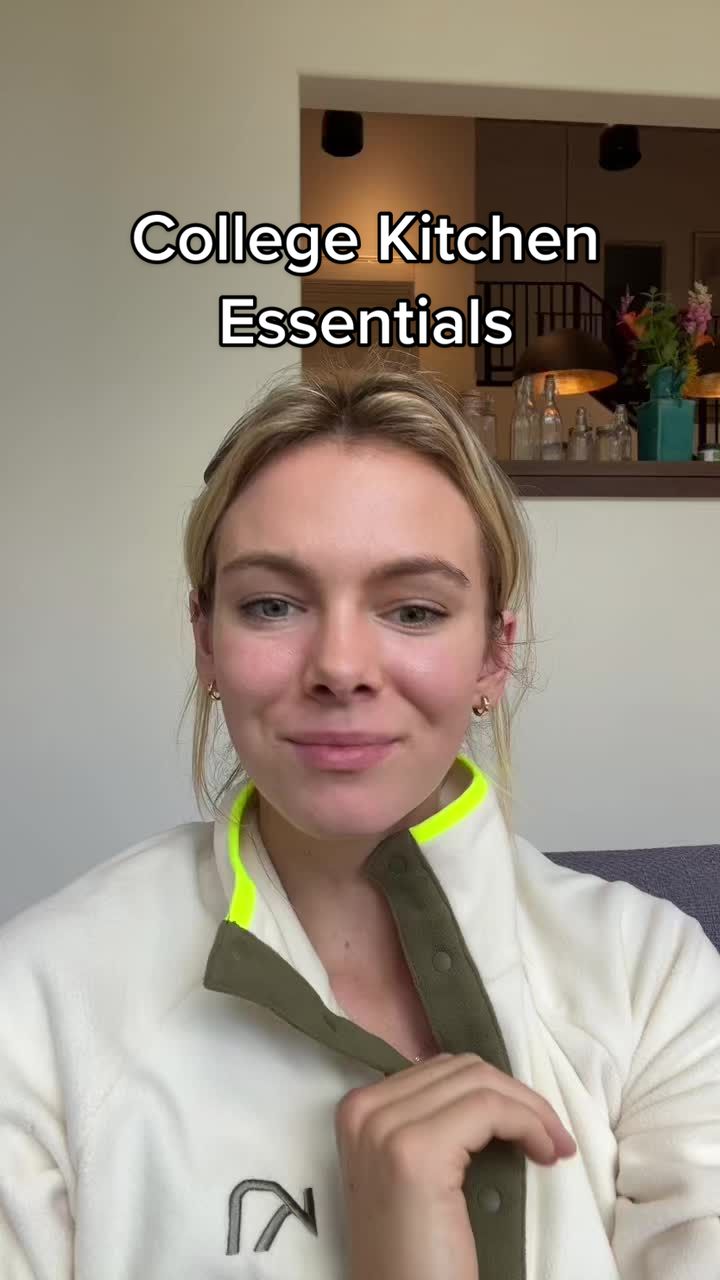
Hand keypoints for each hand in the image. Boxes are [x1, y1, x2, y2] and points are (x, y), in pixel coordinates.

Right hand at [335, 1052, 576, 1279]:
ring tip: (552, 1147)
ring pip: (479, 1082)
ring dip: (530, 1110)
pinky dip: (529, 1122)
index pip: (441, 1069)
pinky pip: (490, 1108)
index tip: (534, 1125)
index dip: (496, 1090)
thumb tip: (490, 1093)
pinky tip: (545, 1153)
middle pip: (462, 1069)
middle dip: (517, 1096)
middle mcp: (363, 1109)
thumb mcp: (414, 1175)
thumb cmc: (415, 1255)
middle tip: (552, 1137)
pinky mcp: (416, 1153)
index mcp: (357, 1110)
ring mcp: (385, 1129)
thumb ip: (431, 1125)